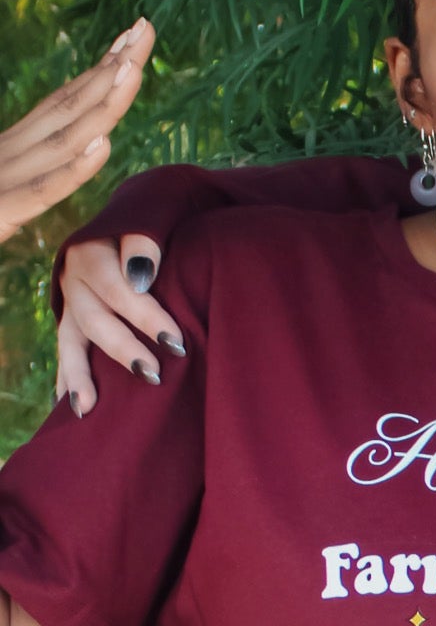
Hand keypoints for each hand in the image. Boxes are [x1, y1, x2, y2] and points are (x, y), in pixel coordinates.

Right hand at [0, 21, 153, 245]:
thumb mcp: (0, 196)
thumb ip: (27, 178)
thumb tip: (76, 149)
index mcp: (8, 152)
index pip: (61, 106)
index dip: (99, 74)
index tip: (133, 40)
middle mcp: (5, 156)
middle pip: (66, 108)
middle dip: (109, 69)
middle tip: (146, 28)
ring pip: (58, 140)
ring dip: (98, 106)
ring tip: (131, 70)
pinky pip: (37, 191)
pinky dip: (69, 169)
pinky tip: (100, 146)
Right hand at [56, 228, 176, 415]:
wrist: (133, 218)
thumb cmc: (153, 222)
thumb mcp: (150, 218)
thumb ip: (144, 242)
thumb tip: (140, 276)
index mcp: (90, 254)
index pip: (118, 290)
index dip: (146, 317)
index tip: (176, 342)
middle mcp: (73, 280)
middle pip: (95, 320)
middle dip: (123, 349)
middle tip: (153, 375)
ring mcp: (71, 303)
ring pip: (71, 342)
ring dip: (79, 376)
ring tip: (87, 407)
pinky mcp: (73, 321)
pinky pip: (68, 352)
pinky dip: (70, 379)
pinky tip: (75, 406)